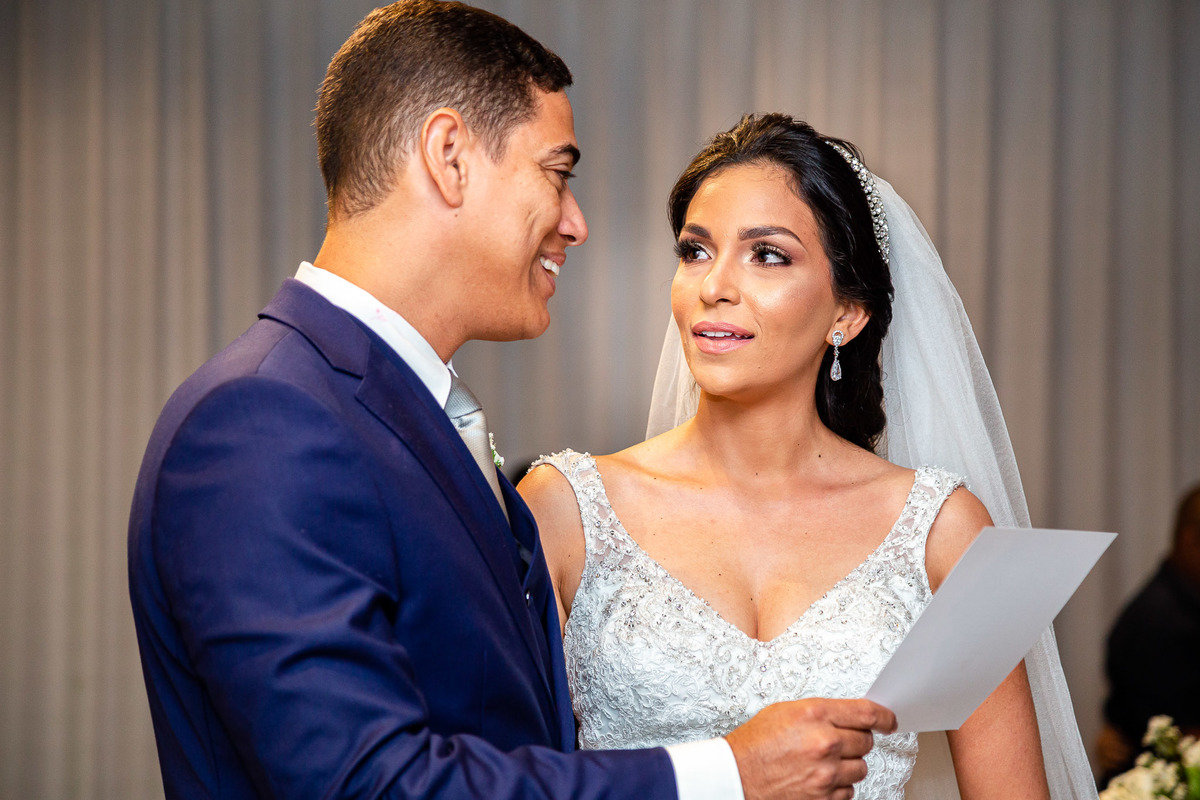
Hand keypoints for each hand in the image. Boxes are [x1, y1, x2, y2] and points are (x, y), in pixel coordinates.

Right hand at [725, 698, 896, 799]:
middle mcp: (824, 743)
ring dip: (847, 765)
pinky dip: (838, 786)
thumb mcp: (786, 712)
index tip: (889, 721)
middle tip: (836, 741)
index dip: (884, 717)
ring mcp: (826, 773)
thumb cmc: (755, 744)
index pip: (867, 713)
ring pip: (860, 768)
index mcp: (815, 715)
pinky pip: (849, 791)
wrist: (736, 776)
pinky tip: (818, 778)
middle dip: (855, 741)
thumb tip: (849, 716)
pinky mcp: (824, 798)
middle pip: (866, 742)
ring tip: (822, 762)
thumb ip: (821, 712)